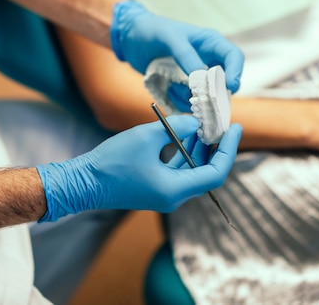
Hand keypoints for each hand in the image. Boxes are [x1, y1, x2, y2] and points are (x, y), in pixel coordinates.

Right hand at [36, 116, 242, 220]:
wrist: (83, 182)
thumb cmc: (111, 162)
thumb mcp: (147, 136)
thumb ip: (176, 127)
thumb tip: (195, 123)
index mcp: (175, 190)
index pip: (216, 173)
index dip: (229, 150)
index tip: (235, 128)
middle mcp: (174, 197)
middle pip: (206, 171)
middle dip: (215, 146)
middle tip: (221, 122)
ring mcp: (165, 194)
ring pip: (192, 170)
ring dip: (200, 148)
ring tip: (204, 123)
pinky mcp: (156, 187)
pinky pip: (179, 170)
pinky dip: (185, 153)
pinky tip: (185, 133)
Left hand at [110, 0, 243, 92]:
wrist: (130, 38)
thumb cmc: (151, 30)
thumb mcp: (169, 38)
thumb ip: (186, 55)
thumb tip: (202, 77)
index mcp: (210, 43)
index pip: (234, 57)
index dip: (235, 72)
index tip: (228, 87)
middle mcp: (207, 60)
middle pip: (224, 82)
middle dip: (213, 93)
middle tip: (198, 98)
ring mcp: (195, 76)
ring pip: (206, 96)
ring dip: (192, 98)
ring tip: (173, 87)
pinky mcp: (183, 87)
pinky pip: (190, 101)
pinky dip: (180, 101)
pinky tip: (167, 90)